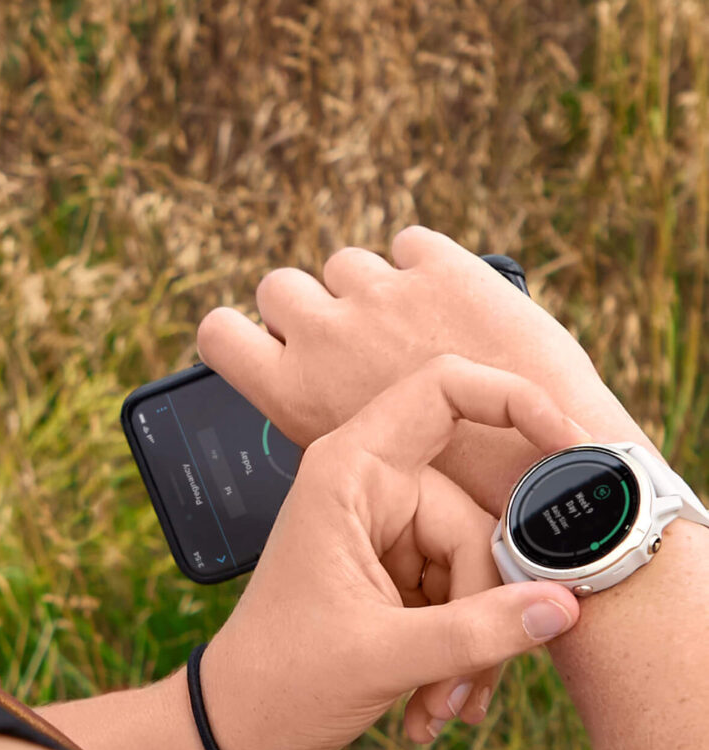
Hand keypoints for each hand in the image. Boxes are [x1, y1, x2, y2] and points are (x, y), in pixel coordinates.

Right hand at [196, 227, 652, 514]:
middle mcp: (324, 333)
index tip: (264, 339)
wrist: (545, 474)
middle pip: (279, 286)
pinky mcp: (441, 267)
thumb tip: (308, 394)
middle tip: (347, 337)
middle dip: (308, 305)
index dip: (237, 331)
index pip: (217, 332)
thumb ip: (320, 420)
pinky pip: (411, 244)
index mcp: (292, 391)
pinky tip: (450, 304)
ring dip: (371, 288)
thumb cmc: (451, 492)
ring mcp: (381, 294)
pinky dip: (426, 267)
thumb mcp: (356, 472)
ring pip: (348, 265)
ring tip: (413, 327)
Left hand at [200, 356, 586, 749]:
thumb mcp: (386, 655)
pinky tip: (435, 699)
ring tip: (437, 703)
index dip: (512, 400)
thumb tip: (562, 606)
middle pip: (475, 518)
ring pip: (475, 565)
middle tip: (461, 683)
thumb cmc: (282, 677)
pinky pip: (461, 591)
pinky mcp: (396, 566)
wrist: (242, 724)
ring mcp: (385, 528)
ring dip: (470, 644)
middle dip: (481, 609)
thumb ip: (481, 630)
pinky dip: (460, 648)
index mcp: (349, 472)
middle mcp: (370, 487)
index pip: (441, 392)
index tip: (569, 442)